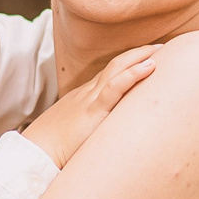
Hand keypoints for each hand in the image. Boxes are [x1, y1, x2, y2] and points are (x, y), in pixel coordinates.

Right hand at [20, 45, 160, 166]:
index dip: (129, 63)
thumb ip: (93, 127)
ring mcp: (91, 99)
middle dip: (138, 53)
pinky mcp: (93, 111)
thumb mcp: (77, 131)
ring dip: (140, 57)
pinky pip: (114, 88)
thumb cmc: (55, 146)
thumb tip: (109, 134)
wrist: (38, 151)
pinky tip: (149, 67)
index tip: (147, 57)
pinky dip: (132, 75)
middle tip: (161, 47)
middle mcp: (89, 92)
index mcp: (86, 96)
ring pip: (118, 70)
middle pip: (116, 65)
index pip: (110, 73)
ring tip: (161, 50)